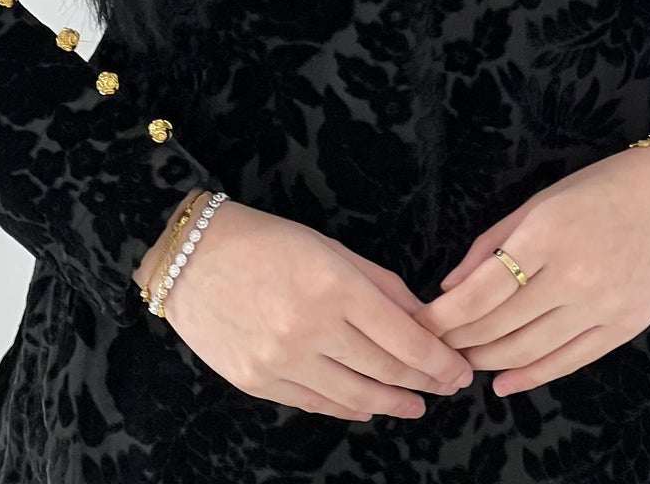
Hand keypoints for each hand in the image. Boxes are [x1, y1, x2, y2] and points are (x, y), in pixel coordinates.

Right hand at [154, 200, 475, 420]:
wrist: (190, 258)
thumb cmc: (265, 241)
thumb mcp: (329, 248)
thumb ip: (379, 285)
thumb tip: (422, 318)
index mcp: (334, 287)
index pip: (402, 337)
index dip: (437, 359)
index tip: (459, 370)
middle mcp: (310, 329)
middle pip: (384, 369)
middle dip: (423, 382)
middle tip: (448, 386)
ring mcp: (282, 361)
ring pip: (354, 396)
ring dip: (392, 403)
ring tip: (415, 405)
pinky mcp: (258, 383)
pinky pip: (316, 404)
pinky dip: (348, 408)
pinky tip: (368, 406)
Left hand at [409, 145, 649, 397]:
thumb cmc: (606, 185)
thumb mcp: (543, 199)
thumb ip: (494, 243)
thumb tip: (452, 288)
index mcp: (547, 234)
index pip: (480, 292)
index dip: (443, 316)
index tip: (420, 323)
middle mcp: (574, 275)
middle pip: (500, 326)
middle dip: (459, 340)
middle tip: (434, 344)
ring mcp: (602, 306)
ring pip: (529, 350)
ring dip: (488, 360)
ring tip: (463, 360)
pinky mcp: (625, 327)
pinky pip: (568, 362)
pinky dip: (531, 377)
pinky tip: (504, 383)